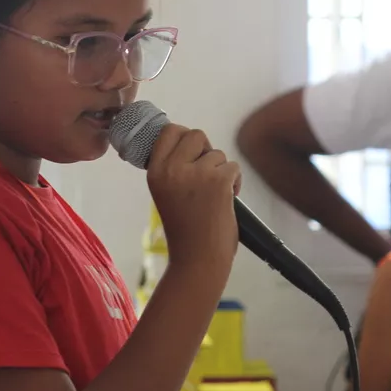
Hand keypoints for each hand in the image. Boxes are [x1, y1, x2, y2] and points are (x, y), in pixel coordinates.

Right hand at [147, 124, 241, 274]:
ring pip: (218, 154)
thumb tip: (191, 143)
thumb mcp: (166, 193)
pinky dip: (235, 182)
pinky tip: (227, 200)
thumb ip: (173, 169)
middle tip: (207, 173)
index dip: (184, 136)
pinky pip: (233, 167)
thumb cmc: (185, 230)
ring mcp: (196, 173)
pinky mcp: (219, 181)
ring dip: (222, 172)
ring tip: (214, 196)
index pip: (169, 131)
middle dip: (206, 151)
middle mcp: (172, 169)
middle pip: (196, 135)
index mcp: (155, 172)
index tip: (192, 151)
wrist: (197, 259)